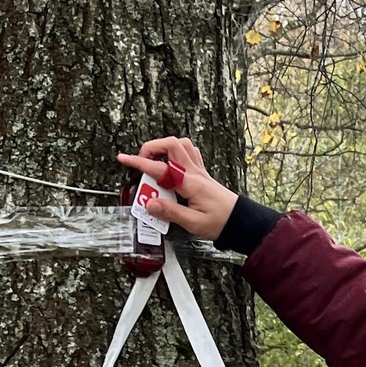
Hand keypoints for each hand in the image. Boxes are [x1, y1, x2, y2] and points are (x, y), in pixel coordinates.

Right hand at [119, 138, 239, 240]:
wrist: (241, 221)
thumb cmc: (220, 223)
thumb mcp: (193, 223)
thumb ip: (170, 212)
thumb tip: (150, 203)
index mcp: (190, 183)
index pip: (160, 168)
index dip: (139, 163)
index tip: (124, 159)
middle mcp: (195, 172)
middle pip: (172, 143)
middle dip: (152, 147)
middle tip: (141, 162)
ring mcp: (199, 171)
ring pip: (181, 144)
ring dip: (164, 148)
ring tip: (153, 162)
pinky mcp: (202, 174)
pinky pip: (189, 153)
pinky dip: (176, 154)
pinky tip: (170, 166)